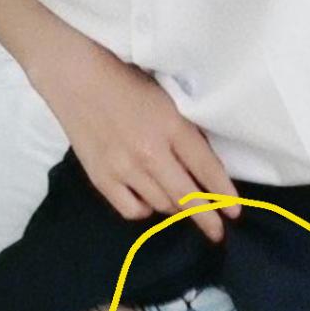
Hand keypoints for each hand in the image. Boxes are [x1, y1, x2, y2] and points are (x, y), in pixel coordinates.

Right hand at [30, 34, 240, 242]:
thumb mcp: (167, 98)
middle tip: (216, 233)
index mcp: (171, 126)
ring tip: (180, 206)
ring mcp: (124, 169)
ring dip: (175, 209)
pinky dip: (145, 210)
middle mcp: (150, 153)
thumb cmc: (125, 80)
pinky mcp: (102, 179)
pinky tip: (147, 199)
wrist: (75, 77)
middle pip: (186, 197)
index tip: (234, 213)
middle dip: (205, 218)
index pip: (206, 168)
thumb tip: (201, 167)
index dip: (223, 194)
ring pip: (161, 205)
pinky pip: (132, 210)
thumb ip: (184, 131)